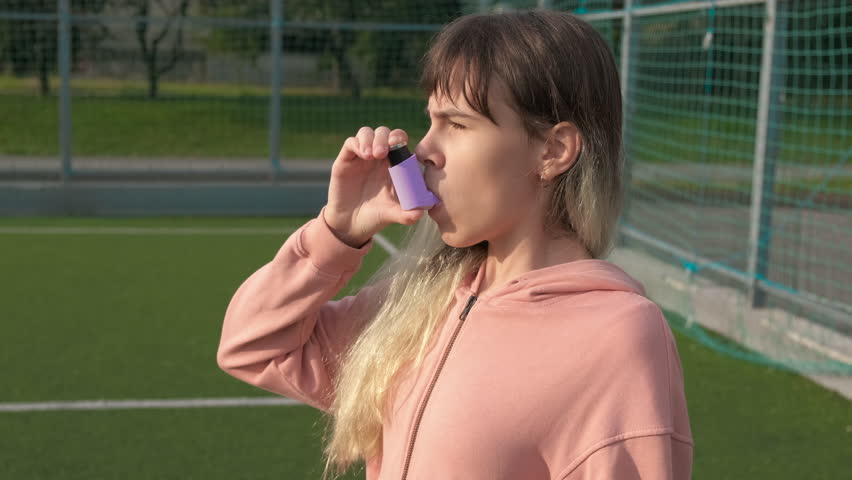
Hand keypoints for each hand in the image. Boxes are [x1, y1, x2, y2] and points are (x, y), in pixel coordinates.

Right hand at [324, 126, 425, 247]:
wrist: (351, 224)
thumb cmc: (375, 216)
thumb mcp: (392, 214)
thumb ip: (406, 214)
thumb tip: (421, 213)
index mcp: (393, 164)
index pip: (398, 140)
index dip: (399, 138)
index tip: (398, 145)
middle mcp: (378, 157)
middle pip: (383, 133)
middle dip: (384, 138)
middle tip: (382, 153)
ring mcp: (361, 157)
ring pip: (366, 133)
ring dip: (370, 139)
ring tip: (370, 155)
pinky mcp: (346, 160)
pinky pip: (351, 143)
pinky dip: (357, 144)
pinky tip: (362, 156)